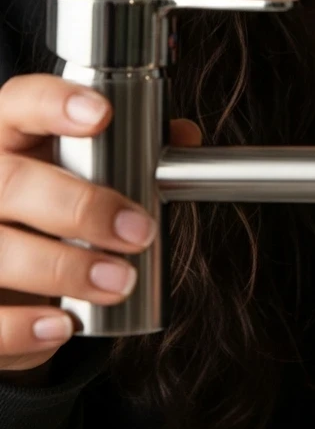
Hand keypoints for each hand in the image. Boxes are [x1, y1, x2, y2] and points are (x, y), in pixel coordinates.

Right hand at [0, 73, 201, 375]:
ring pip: (1, 252)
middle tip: (139, 230)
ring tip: (119, 282)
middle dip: (82, 207)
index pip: (20, 102)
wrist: (1, 271)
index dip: (54, 104)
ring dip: (66, 269)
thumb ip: (130, 145)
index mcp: (6, 135)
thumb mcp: (76, 166)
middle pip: (12, 183)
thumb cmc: (43, 204)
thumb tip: (183, 137)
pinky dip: (23, 326)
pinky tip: (62, 325)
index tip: (101, 116)